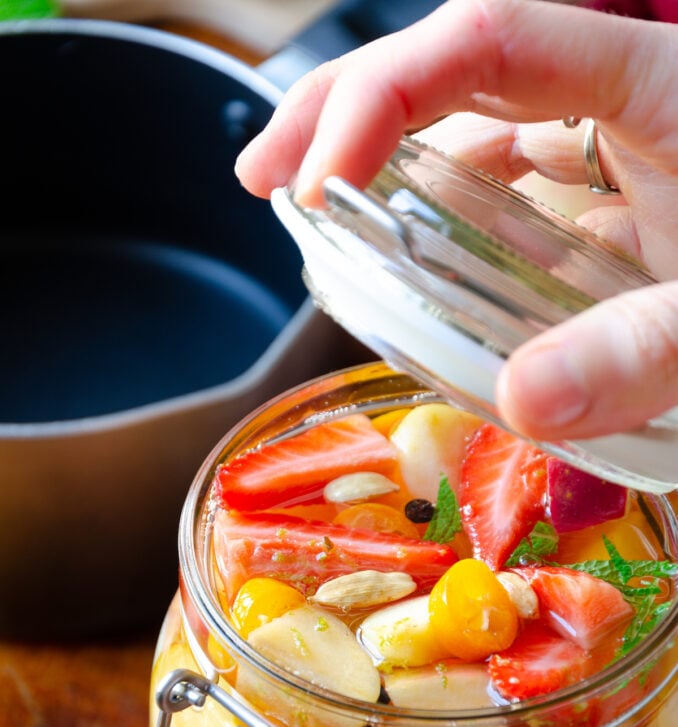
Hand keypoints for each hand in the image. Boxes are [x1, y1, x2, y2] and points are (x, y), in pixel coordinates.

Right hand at [235, 0, 677, 441]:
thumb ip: (640, 351)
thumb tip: (517, 402)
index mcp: (650, 84)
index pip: (486, 38)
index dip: (383, 93)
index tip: (318, 176)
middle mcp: (615, 98)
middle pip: (453, 62)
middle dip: (346, 111)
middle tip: (270, 176)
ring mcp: (606, 147)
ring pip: (471, 124)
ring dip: (386, 163)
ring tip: (314, 212)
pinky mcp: (603, 197)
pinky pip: (506, 185)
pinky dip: (445, 215)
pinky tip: (410, 252)